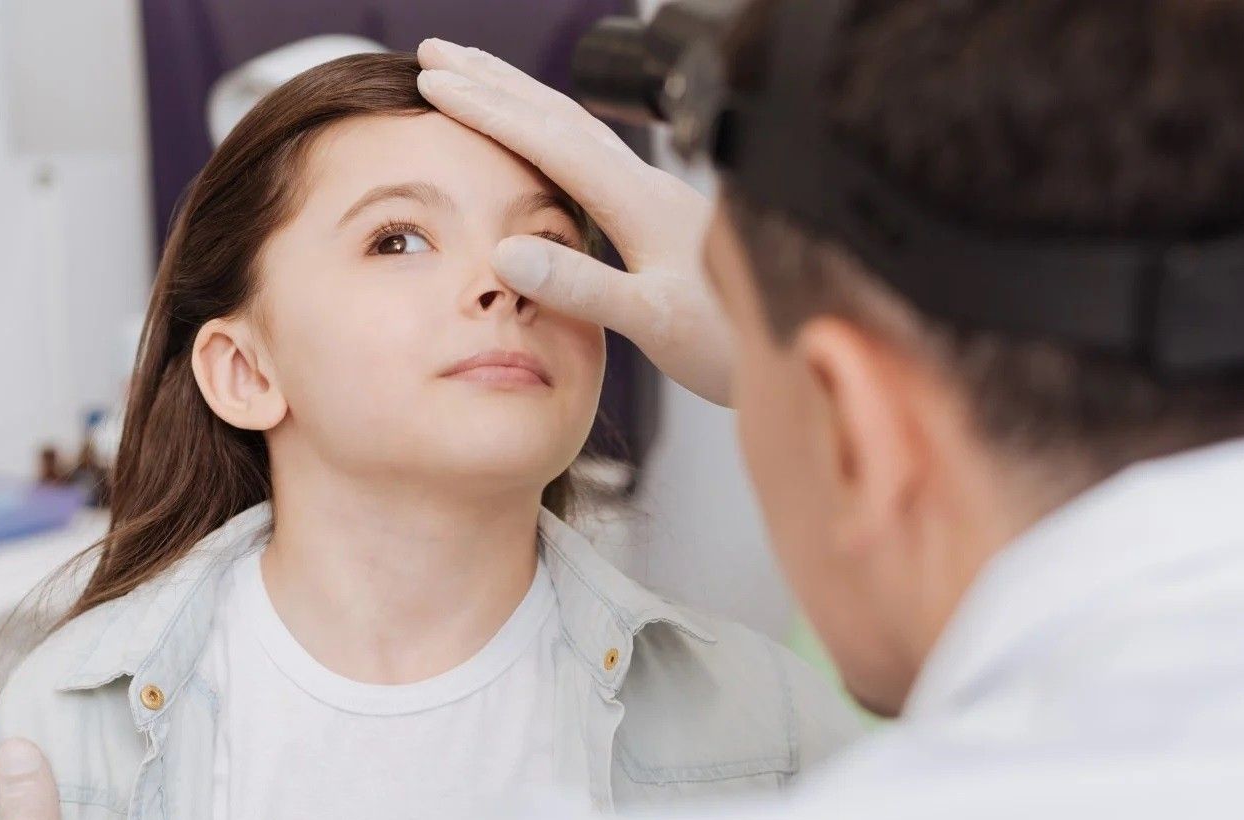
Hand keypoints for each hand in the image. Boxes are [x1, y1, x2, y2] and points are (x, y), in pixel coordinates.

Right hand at [417, 38, 734, 405]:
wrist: (810, 345)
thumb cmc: (735, 341)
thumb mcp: (654, 321)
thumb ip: (582, 286)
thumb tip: (508, 252)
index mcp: (639, 204)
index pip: (547, 138)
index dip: (486, 107)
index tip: (433, 78)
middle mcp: (648, 189)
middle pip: (559, 114)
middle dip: (493, 80)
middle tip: (436, 50)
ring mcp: (658, 202)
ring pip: (577, 129)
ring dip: (521, 100)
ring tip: (476, 82)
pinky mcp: (665, 223)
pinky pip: (593, 159)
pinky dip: (553, 136)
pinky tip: (547, 151)